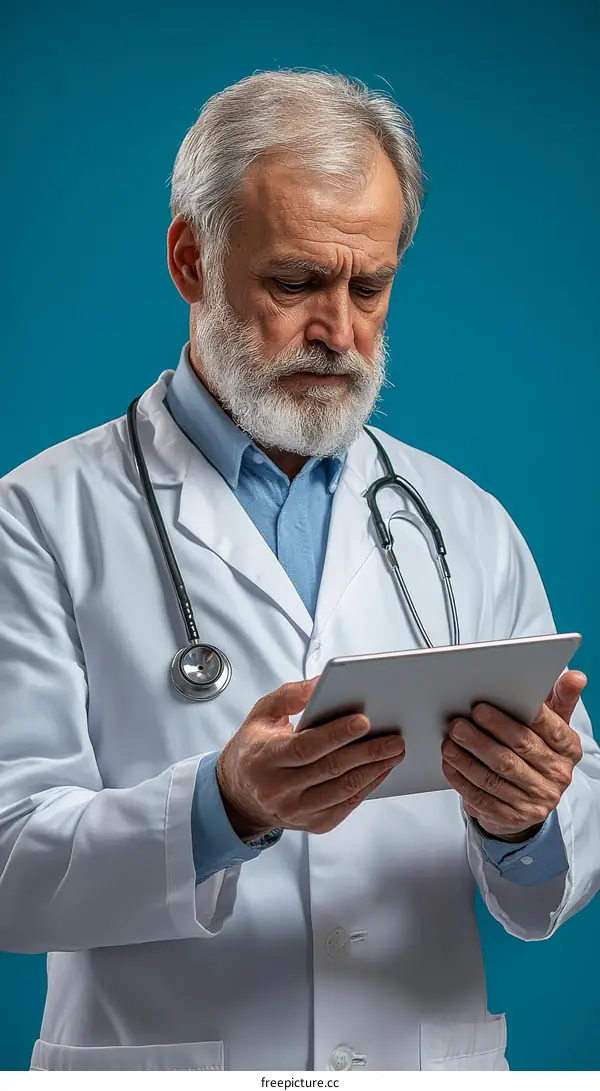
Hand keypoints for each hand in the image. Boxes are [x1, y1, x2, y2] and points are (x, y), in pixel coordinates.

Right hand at [216, 677, 404, 838]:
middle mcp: (278, 789)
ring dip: (374, 770)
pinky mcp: (312, 824)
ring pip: (343, 790)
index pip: (306, 747)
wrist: (238, 795)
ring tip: (394, 752)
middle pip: (331, 769)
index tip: (364, 720)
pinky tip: (380, 771)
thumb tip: (321, 683)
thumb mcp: (261, 714)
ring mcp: (296, 811)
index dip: (337, 734)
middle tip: (394, 738)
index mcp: (264, 759)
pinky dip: (367, 787)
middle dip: (367, 752)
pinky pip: (346, 806)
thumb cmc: (253, 749)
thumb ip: (289, 695)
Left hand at [441, 669, 586, 840]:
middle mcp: (557, 776)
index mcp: (567, 750)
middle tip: (461, 720)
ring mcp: (536, 800)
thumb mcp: (551, 726)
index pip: (548, 729)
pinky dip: (462, 779)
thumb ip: (560, 699)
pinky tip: (450, 763)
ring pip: (496, 775)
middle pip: (518, 751)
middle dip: (486, 734)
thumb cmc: (536, 752)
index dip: (520, 716)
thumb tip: (576, 676)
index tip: (489, 705)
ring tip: (450, 739)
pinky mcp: (514, 817)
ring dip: (469, 756)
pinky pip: (483, 797)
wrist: (528, 801)